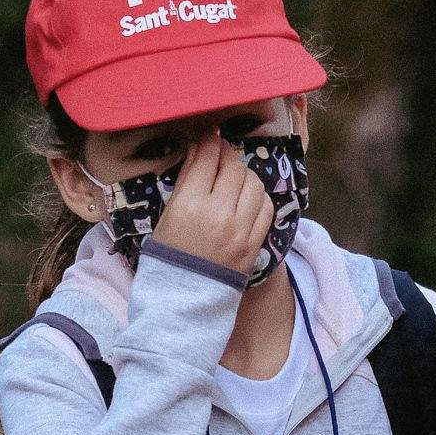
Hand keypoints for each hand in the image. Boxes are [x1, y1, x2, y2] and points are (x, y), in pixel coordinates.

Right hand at [148, 135, 272, 277]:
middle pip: (233, 167)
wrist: (185, 298)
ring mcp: (241, 230)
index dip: (209, 141)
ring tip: (233, 179)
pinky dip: (258, 197)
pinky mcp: (255, 243)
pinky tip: (247, 199)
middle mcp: (219, 214)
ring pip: (254, 184)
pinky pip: (267, 207)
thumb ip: (187, 178)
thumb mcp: (168, 213)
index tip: (208, 136)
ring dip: (244, 175)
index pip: (207, 158)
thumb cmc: (170, 254)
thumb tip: (201, 146)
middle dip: (227, 156)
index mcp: (190, 205)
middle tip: (220, 156)